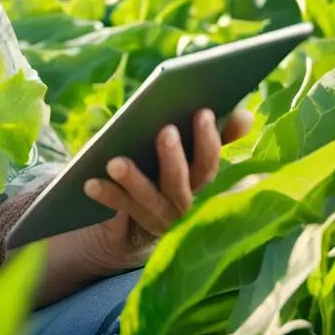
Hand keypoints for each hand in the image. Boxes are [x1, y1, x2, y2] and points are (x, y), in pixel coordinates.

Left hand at [81, 107, 253, 270]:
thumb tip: (245, 114)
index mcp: (201, 183)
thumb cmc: (174, 168)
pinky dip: (107, 195)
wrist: (148, 219)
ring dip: (134, 181)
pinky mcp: (135, 223)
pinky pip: (121, 210)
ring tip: (115, 161)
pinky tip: (89, 182)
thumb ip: (218, 133)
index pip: (210, 163)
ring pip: (150, 201)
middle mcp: (185, 205)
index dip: (209, 139)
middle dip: (174, 157)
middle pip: (181, 184)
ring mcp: (160, 218)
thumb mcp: (193, 151)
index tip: (202, 111)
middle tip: (165, 130)